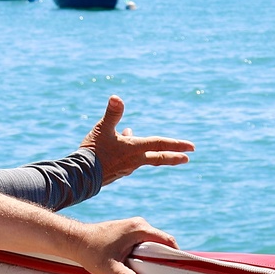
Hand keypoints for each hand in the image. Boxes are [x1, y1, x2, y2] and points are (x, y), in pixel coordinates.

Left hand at [71, 217, 176, 273]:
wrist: (75, 239)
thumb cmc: (91, 250)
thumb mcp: (109, 268)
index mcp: (139, 229)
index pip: (168, 241)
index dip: (177, 256)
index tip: (181, 269)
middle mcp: (139, 224)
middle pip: (162, 243)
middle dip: (165, 259)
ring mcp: (134, 227)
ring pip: (153, 243)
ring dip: (154, 257)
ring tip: (151, 273)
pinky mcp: (129, 232)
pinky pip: (145, 243)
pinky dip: (147, 254)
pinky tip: (141, 266)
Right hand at [80, 95, 194, 185]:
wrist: (82, 176)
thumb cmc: (94, 151)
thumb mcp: (102, 128)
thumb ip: (112, 113)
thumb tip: (116, 97)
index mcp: (135, 148)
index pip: (160, 144)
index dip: (177, 145)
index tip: (192, 148)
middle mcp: (134, 160)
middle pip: (158, 158)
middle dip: (173, 157)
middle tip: (187, 158)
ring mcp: (126, 168)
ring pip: (141, 157)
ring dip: (146, 150)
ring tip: (133, 135)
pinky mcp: (117, 173)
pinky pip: (128, 161)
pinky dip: (130, 153)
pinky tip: (120, 146)